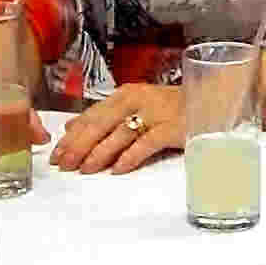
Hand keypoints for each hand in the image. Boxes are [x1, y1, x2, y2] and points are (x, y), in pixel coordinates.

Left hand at [50, 83, 182, 173]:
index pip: (91, 115)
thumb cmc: (170, 106)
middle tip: (64, 163)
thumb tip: (71, 127)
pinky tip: (118, 169)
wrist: (209, 99)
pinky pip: (146, 143)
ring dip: (99, 153)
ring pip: (119, 134)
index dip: (71, 135)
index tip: (56, 153)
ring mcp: (154, 114)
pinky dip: (130, 156)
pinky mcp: (171, 128)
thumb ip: (104, 115)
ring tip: (85, 168)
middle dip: (79, 146)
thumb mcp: (134, 104)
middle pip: (100, 124)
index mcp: (124, 95)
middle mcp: (136, 101)